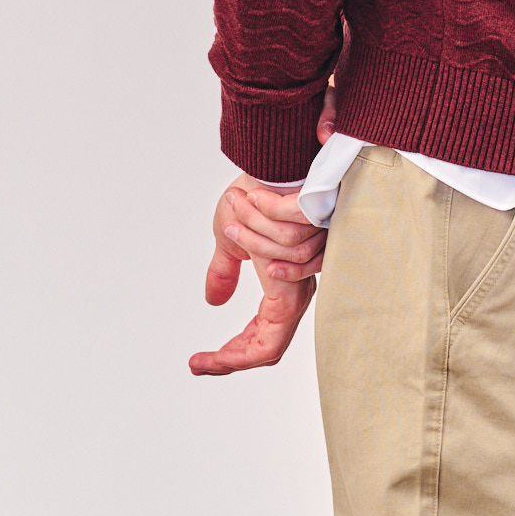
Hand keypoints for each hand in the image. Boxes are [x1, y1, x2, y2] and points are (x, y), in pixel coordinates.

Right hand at [188, 83, 336, 376]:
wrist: (273, 153)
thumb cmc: (258, 192)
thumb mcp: (232, 237)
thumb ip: (226, 271)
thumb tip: (214, 300)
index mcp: (284, 290)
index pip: (265, 346)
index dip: (231, 361)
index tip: (197, 363)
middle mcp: (301, 283)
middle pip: (272, 344)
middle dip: (233, 353)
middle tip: (198, 359)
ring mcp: (311, 256)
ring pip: (276, 268)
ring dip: (249, 237)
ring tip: (239, 212)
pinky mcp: (317, 224)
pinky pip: (289, 239)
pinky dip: (264, 223)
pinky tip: (254, 205)